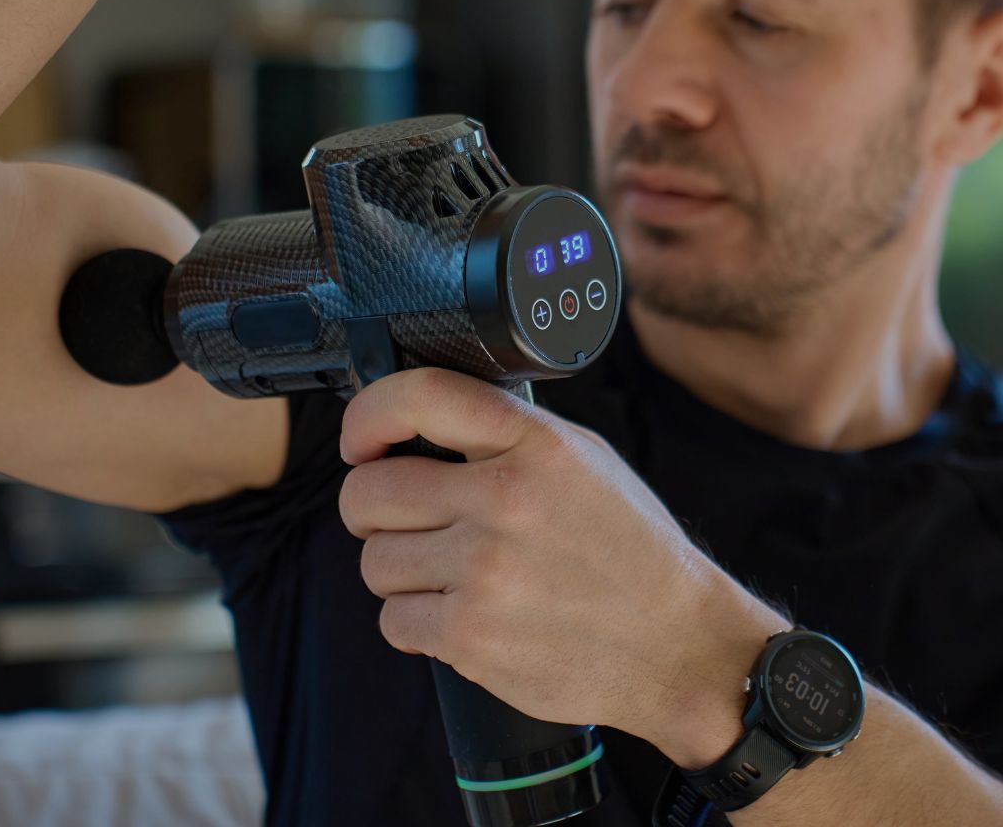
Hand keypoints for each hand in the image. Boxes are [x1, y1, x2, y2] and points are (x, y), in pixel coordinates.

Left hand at [337, 368, 725, 741]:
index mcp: (535, 444)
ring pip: (373, 560)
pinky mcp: (472, 636)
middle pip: (368, 491)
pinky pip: (393, 621)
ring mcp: (485, 571)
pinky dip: (415, 621)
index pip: (421, 397)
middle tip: (401, 518)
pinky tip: (460, 612)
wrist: (678, 643)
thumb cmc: (628, 546)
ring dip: (398, 568)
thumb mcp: (583, 459)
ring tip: (449, 572)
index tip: (361, 438)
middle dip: (372, 507)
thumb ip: (504, 433)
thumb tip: (416, 425)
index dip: (368, 413)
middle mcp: (505, 500)